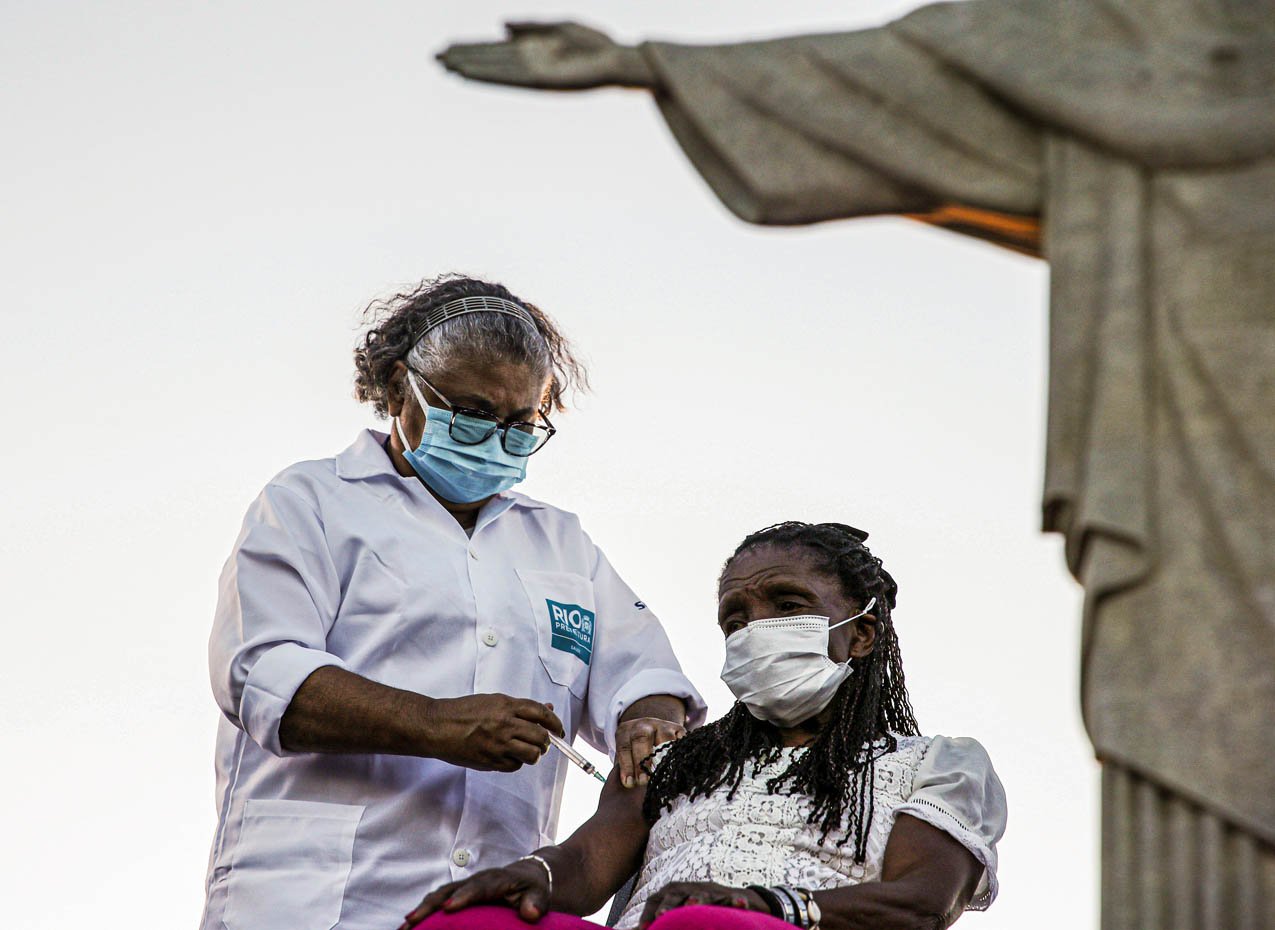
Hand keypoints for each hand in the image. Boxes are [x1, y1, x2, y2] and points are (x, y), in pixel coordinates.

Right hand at [399, 859, 550, 929]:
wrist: (527, 876)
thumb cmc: (532, 889)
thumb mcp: (539, 895)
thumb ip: (536, 903)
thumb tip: (530, 913)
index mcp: (495, 879)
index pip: (478, 887)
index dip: (464, 896)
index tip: (449, 908)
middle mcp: (475, 880)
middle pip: (449, 890)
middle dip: (430, 905)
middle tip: (412, 920)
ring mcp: (464, 886)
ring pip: (438, 895)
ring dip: (421, 910)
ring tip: (404, 927)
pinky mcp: (457, 893)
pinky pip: (437, 900)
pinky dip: (423, 911)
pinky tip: (409, 926)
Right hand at [422, 694, 563, 771]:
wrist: (437, 726)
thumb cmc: (464, 711)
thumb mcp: (493, 701)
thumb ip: (520, 707)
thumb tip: (547, 710)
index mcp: (506, 705)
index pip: (542, 714)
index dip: (555, 723)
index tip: (559, 730)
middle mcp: (505, 724)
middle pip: (541, 737)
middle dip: (547, 742)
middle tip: (544, 743)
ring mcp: (498, 744)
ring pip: (532, 755)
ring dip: (534, 755)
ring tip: (528, 751)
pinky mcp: (490, 761)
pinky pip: (514, 766)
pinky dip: (516, 762)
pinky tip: (508, 756)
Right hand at [437, 22, 654, 89]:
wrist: (619, 60)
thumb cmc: (597, 44)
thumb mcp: (560, 26)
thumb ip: (530, 26)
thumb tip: (501, 26)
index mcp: (534, 49)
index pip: (496, 49)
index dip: (473, 47)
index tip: (449, 46)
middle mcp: (529, 62)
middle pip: (490, 59)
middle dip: (465, 56)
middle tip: (435, 57)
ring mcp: (533, 72)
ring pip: (494, 70)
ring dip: (470, 67)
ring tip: (444, 65)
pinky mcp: (540, 82)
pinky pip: (508, 78)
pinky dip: (488, 75)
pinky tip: (470, 73)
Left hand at [615, 716, 684, 788]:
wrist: (650, 729)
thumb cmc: (634, 750)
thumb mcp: (626, 755)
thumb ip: (627, 771)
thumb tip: (630, 791)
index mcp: (626, 731)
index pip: (624, 747)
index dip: (626, 765)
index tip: (629, 783)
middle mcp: (643, 726)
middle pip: (641, 738)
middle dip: (642, 761)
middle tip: (644, 781)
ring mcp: (662, 726)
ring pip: (664, 738)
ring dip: (664, 758)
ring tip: (664, 776)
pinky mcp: (678, 729)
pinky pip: (681, 741)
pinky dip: (680, 754)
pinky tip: (680, 768)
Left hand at [638, 882, 769, 928]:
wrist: (731, 900)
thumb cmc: (695, 911)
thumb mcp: (676, 916)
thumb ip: (659, 923)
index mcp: (670, 894)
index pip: (654, 901)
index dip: (648, 915)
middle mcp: (687, 888)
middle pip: (674, 894)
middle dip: (668, 904)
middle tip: (662, 915)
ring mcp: (707, 889)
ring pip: (702, 894)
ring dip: (698, 898)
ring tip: (693, 904)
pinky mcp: (728, 894)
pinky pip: (732, 897)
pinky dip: (736, 900)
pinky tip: (741, 905)